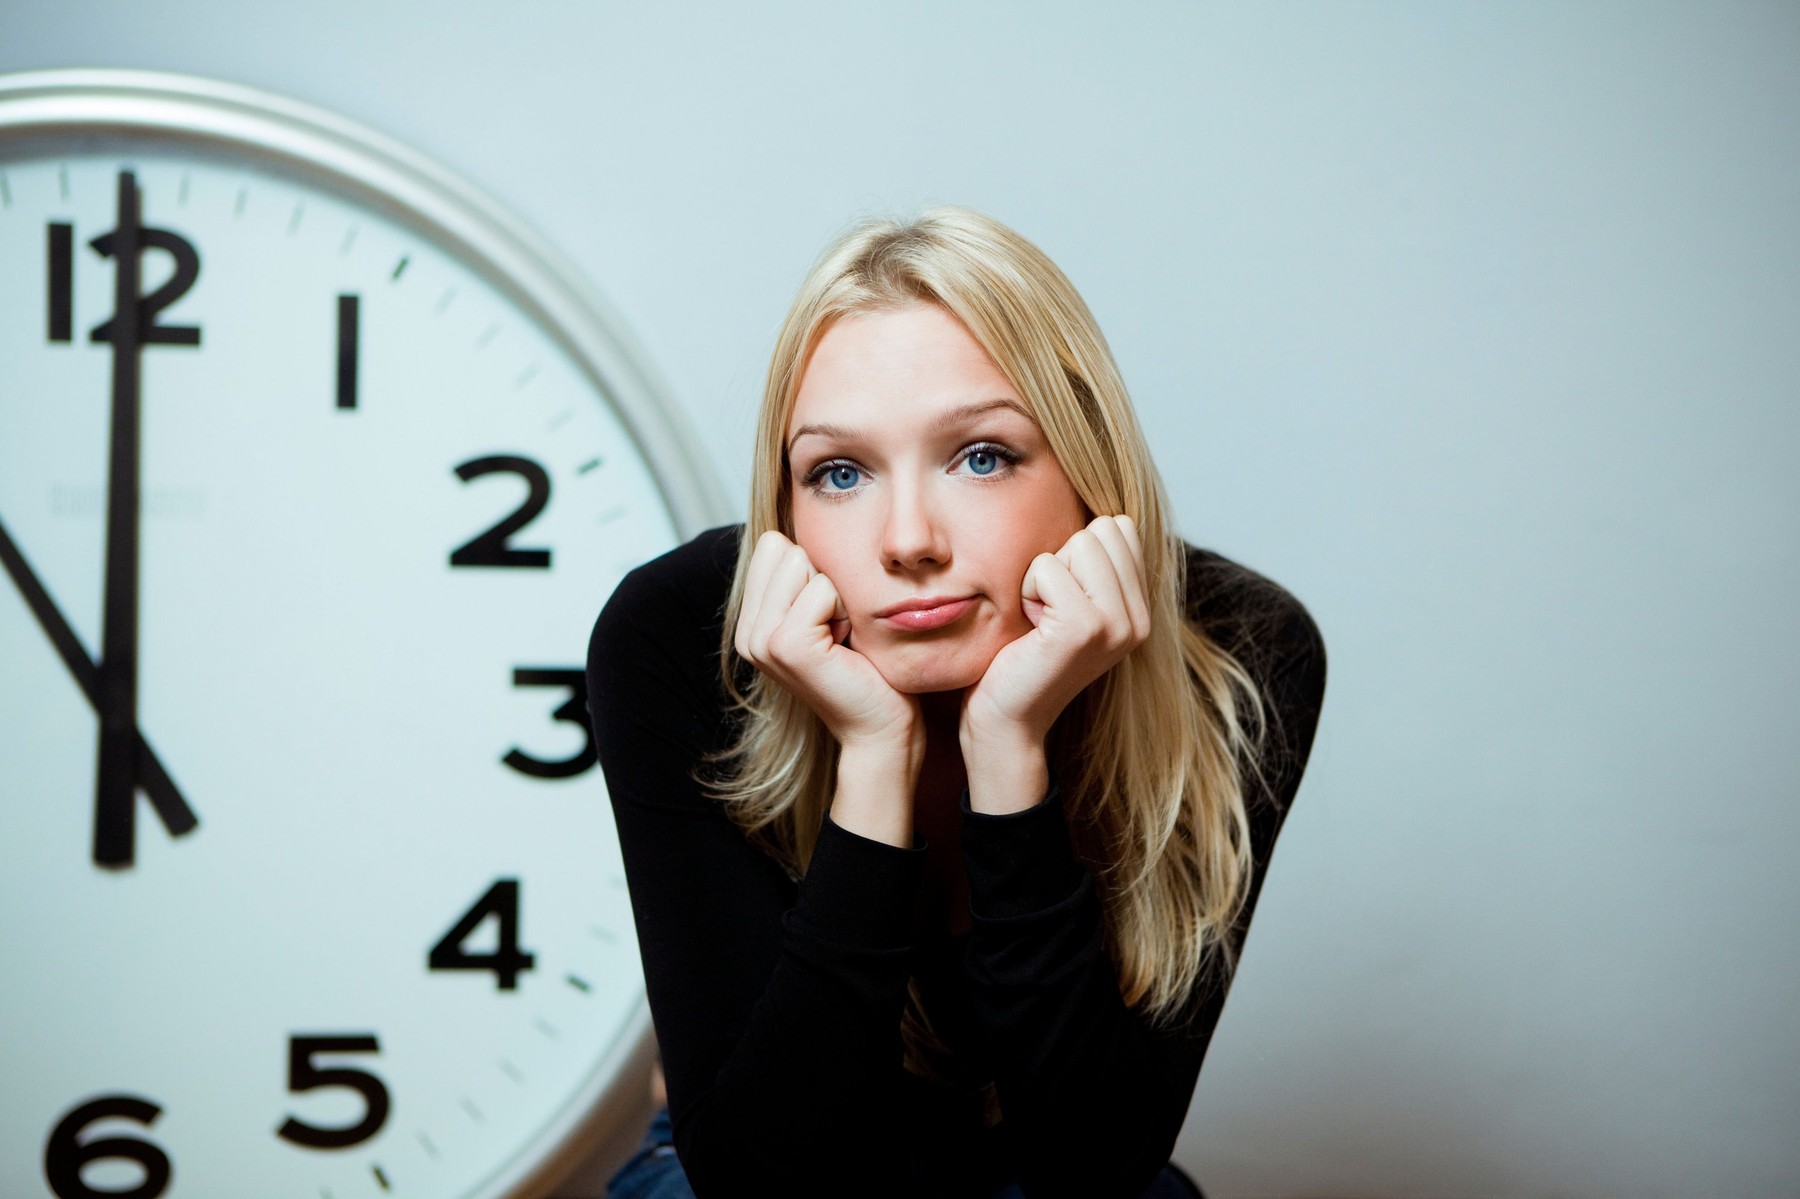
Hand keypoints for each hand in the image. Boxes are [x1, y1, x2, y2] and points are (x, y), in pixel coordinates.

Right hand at [734, 531, 920, 753]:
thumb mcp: (828, 612)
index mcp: (751, 622)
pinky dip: (845, 610)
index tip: (829, 617)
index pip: (772, 544)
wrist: (881, 726)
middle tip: (838, 630)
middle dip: (825, 579)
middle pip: (784, 548)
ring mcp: (761, 641)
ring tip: (842, 637)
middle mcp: (747, 633)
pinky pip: (822, 588)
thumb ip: (803, 575)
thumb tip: (797, 528)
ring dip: (837, 595)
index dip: (814, 571)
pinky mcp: (787, 645)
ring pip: (802, 563)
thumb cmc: (867, 668)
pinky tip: (846, 645)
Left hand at [960, 515, 1150, 752]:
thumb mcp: (1067, 602)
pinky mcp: (1084, 628)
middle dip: (1060, 560)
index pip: (1119, 526)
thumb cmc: (1023, 656)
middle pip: (1101, 529)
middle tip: (1047, 611)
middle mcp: (1139, 618)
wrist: (1005, 719)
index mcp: (1140, 609)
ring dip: (1042, 575)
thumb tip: (1101, 511)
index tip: (1060, 600)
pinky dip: (1027, 589)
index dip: (1074, 552)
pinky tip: (1030, 628)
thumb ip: (1092, 565)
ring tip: (1040, 619)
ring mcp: (1117, 624)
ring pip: (1077, 542)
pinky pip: (1046, 566)